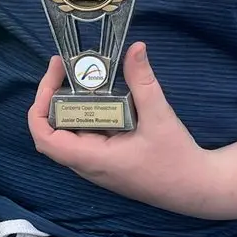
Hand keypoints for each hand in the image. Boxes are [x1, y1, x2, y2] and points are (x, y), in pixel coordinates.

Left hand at [28, 43, 211, 216]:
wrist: (197, 188)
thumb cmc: (176, 160)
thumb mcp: (159, 117)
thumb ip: (143, 82)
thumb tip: (135, 48)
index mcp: (92, 158)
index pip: (45, 137)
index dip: (40, 105)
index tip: (55, 75)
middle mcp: (88, 164)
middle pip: (53, 130)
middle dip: (54, 96)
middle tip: (66, 67)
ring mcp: (97, 163)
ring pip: (70, 131)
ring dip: (70, 103)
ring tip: (80, 74)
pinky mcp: (108, 159)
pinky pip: (87, 134)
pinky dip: (87, 112)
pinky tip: (101, 93)